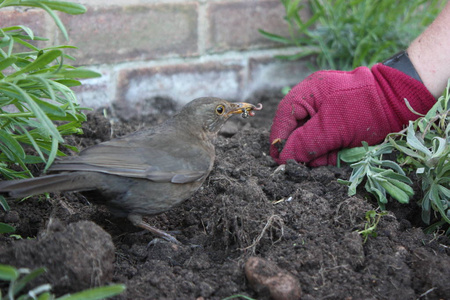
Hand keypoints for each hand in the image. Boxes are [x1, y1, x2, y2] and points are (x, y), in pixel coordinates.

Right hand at [269, 64, 434, 166]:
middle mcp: (313, 100)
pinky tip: (339, 152)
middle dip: (301, 148)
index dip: (279, 141)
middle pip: (295, 129)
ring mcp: (326, 109)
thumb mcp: (332, 128)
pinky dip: (330, 149)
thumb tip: (282, 158)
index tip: (279, 161)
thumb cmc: (365, 109)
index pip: (283, 119)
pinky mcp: (339, 120)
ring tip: (331, 156)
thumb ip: (305, 143)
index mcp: (307, 94)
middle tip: (307, 164)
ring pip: (310, 137)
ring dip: (318, 151)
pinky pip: (325, 138)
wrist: (403, 101)